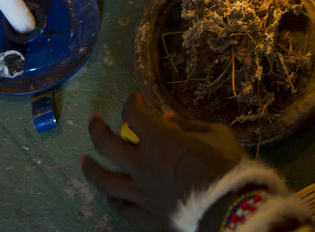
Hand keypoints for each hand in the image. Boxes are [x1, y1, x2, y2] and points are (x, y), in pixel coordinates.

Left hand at [80, 93, 246, 228]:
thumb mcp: (215, 134)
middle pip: (106, 144)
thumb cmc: (227, 165)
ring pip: (104, 179)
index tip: (136, 99)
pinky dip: (113, 200)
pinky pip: (122, 208)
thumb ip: (189, 125)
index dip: (131, 102)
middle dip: (96, 128)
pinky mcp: (147, 214)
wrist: (230, 206)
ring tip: (84, 161)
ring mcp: (141, 191)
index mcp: (159, 138)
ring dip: (91, 168)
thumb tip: (168, 118)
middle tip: (94, 120)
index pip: (132, 113)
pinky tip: (109, 195)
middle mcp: (142, 163)